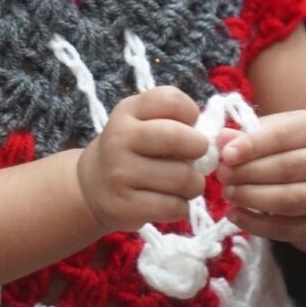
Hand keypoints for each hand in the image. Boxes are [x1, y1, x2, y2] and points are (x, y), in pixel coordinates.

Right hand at [77, 86, 209, 231]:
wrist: (92, 185)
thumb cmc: (132, 148)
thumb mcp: (142, 121)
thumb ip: (175, 119)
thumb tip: (213, 139)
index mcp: (128, 110)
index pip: (171, 100)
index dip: (191, 113)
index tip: (190, 126)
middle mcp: (120, 137)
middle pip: (178, 138)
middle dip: (200, 150)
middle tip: (196, 159)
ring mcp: (120, 173)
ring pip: (181, 177)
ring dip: (194, 184)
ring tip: (186, 183)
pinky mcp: (124, 206)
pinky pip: (173, 207)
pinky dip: (182, 206)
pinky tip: (173, 201)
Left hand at [216, 109, 305, 241]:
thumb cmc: (290, 142)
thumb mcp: (273, 128)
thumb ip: (248, 133)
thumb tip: (222, 140)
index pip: (283, 136)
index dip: (253, 146)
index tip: (226, 154)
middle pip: (289, 168)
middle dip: (250, 173)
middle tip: (222, 175)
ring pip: (291, 200)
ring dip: (253, 199)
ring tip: (228, 193)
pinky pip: (290, 229)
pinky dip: (259, 225)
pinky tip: (236, 215)